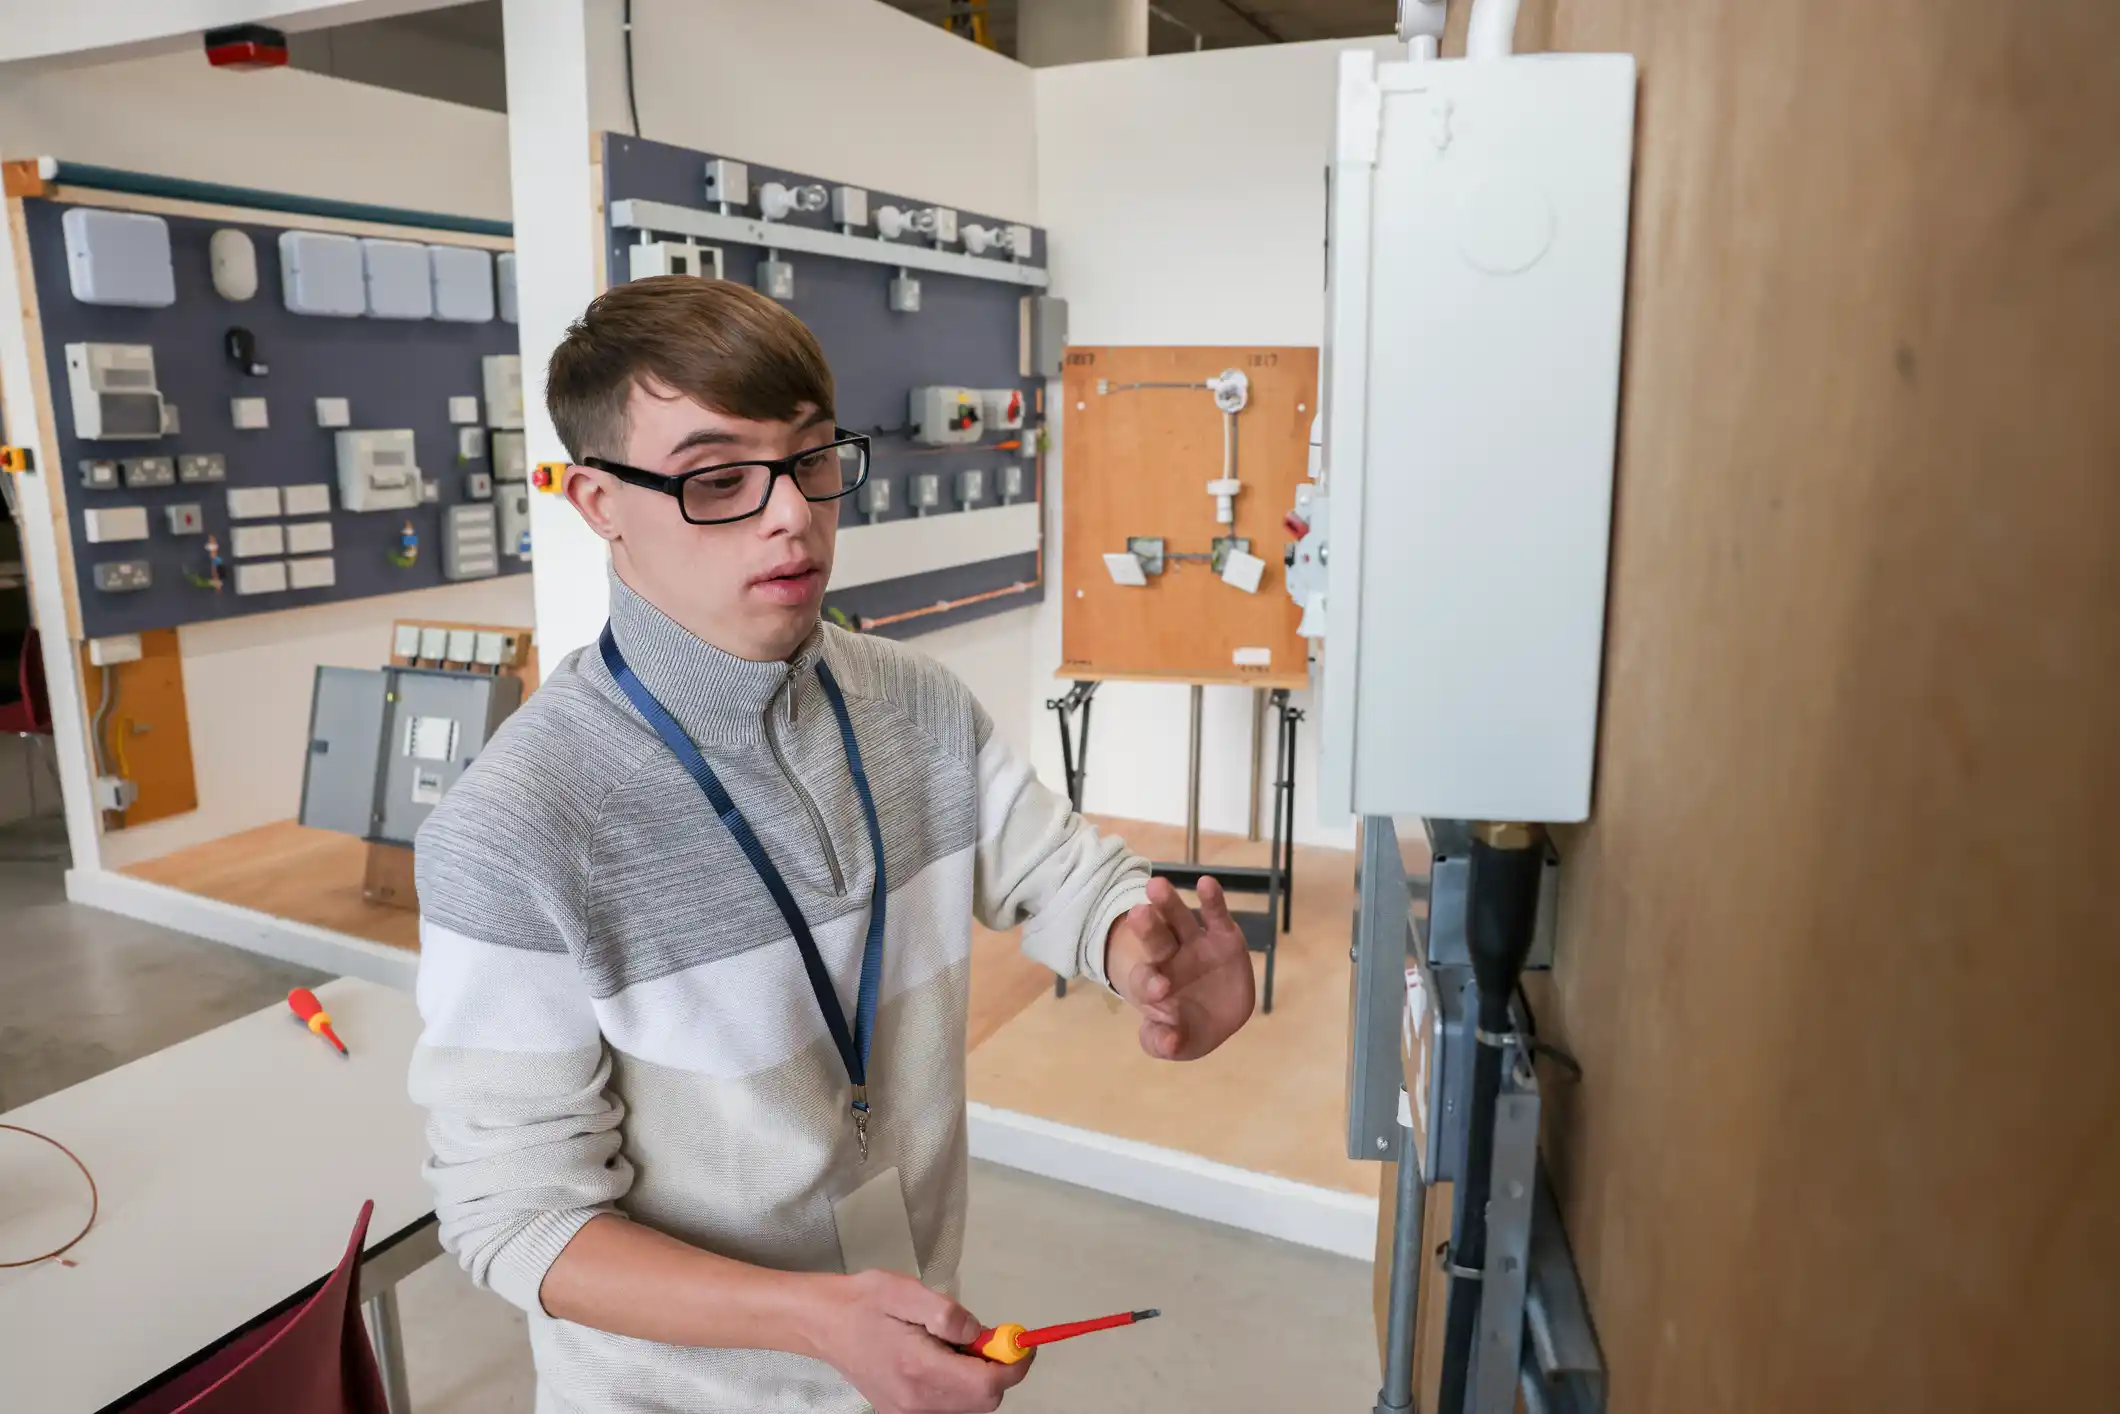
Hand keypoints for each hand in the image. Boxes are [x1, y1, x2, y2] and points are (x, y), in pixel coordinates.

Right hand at [805, 1269, 1032, 1413]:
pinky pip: (948, 1408)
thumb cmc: (864, 1301)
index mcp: (919, 1369)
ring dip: (978, 1378)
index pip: (987, 1384)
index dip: (1014, 1364)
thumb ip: (948, 1313)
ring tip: (958, 1344)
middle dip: (997, 1370)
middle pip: (983, 1401)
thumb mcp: (906, 1292)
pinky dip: (960, 1387)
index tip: (1022, 1342)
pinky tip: (943, 1359)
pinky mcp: (902, 1412)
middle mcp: (916, 1401)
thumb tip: (980, 1332)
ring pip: (967, 1407)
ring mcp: (908, 1411)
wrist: (823, 1323)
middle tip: (989, 1338)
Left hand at [1106, 876, 1257, 1060]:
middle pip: (1156, 940)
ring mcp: (1196, 945)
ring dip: (1169, 904)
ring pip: (1179, 921)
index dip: (1150, 983)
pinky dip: (1212, 900)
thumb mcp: (1175, 1044)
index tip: (1159, 990)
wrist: (1216, 1019)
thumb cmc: (1185, 1030)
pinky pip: (1216, 916)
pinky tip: (1206, 884)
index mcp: (1154, 984)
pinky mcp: (1223, 937)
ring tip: (1157, 885)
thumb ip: (1164, 1043)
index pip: (1147, 980)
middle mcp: (1171, 959)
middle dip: (1147, 928)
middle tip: (1137, 914)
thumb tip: (1168, 1041)